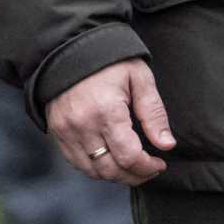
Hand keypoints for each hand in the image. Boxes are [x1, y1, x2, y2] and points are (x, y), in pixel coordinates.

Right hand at [46, 57, 176, 184]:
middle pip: (110, 169)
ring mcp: (66, 131)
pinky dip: (94, 168)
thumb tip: (167, 145)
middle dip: (134, 175)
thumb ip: (154, 113)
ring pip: (92, 171)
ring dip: (115, 175)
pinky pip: (75, 162)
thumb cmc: (110, 60)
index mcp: (107, 111)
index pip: (129, 156)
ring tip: (132, 167)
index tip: (160, 163)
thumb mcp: (140, 78)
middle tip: (149, 170)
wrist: (71, 47)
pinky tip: (110, 160)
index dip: (147, 167)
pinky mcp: (57, 131)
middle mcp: (83, 125)